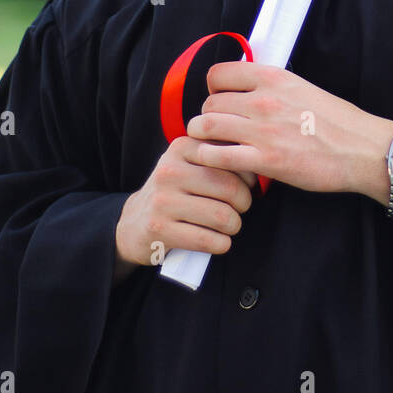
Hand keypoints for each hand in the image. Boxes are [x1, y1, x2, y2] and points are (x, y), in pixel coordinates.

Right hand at [114, 134, 256, 274]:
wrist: (133, 223)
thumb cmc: (175, 192)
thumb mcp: (189, 164)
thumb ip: (219, 157)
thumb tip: (259, 164)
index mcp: (181, 148)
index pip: (230, 159)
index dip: (247, 177)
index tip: (246, 187)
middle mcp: (169, 171)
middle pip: (229, 188)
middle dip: (244, 204)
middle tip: (240, 210)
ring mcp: (162, 201)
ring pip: (222, 216)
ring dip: (234, 226)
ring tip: (229, 225)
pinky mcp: (160, 230)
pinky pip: (208, 240)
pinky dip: (222, 244)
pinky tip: (218, 241)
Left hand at [186, 61, 392, 203]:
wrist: (361, 149)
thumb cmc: (337, 122)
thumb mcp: (302, 88)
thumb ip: (272, 87)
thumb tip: (247, 89)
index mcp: (274, 78)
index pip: (219, 73)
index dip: (212, 88)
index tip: (218, 99)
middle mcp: (264, 99)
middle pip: (210, 102)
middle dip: (206, 116)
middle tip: (213, 128)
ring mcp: (263, 130)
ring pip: (207, 126)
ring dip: (201, 136)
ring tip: (207, 143)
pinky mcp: (265, 160)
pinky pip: (217, 156)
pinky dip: (208, 158)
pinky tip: (214, 162)